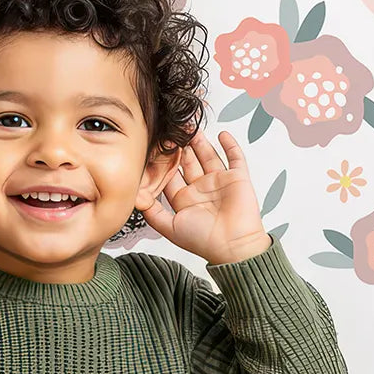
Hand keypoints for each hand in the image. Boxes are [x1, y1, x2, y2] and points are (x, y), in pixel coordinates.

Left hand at [138, 128, 269, 264]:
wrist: (233, 247)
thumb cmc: (204, 241)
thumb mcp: (170, 228)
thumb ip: (152, 213)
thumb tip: (135, 197)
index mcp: (185, 199)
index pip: (171, 174)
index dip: (163, 160)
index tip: (155, 145)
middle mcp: (201, 189)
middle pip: (188, 161)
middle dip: (179, 145)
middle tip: (171, 129)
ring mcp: (219, 182)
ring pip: (207, 155)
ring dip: (199, 140)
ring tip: (190, 126)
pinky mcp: (237, 178)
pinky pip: (235, 157)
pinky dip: (230, 145)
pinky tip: (221, 134)